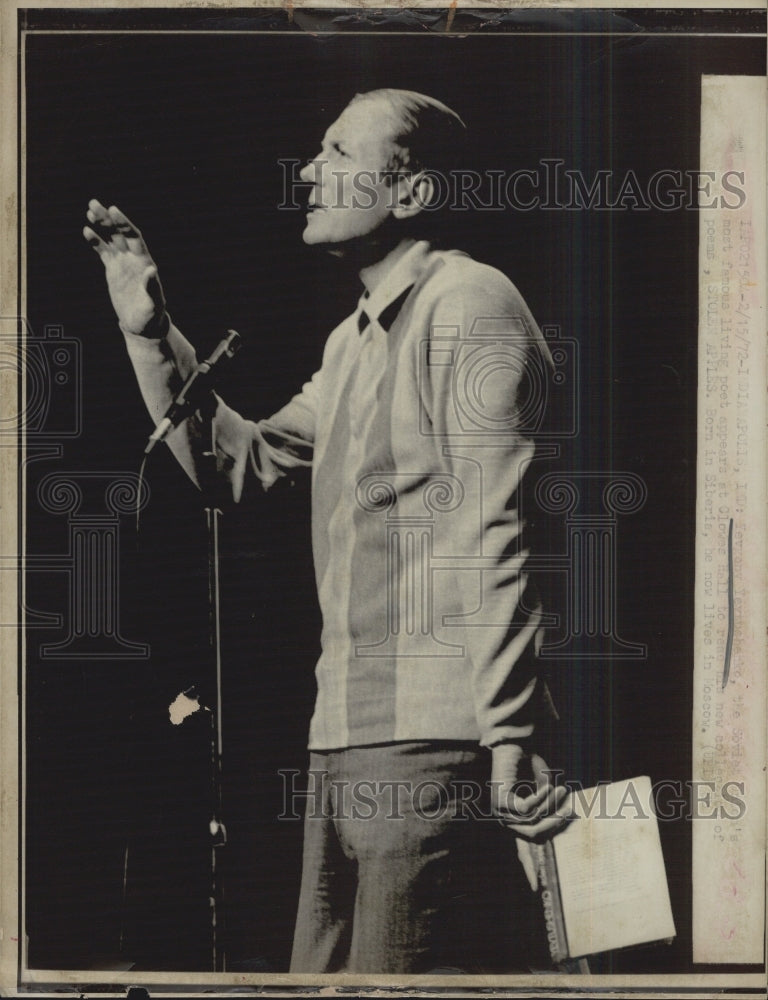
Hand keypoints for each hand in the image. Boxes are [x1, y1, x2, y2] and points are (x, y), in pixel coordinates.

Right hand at [83, 200, 166, 336]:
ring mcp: (123, 263)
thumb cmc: (150, 316)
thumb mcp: (153, 304)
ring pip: (111, 239)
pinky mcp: (113, 269)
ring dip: (102, 225)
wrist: (141, 325)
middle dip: (109, 218)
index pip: (134, 237)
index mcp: (144, 262)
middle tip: (94, 203)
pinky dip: (96, 241)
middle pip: (120, 233)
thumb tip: (151, 269)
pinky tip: (86, 231)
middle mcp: (134, 259)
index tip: (113, 210)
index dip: (124, 224)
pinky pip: (103, 252)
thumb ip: (152, 287)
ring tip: (90, 210)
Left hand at [490, 746, 572, 840]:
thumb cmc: (528, 764)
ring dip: (550, 803)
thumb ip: (548, 807)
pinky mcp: (500, 801)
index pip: (534, 834)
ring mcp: (499, 811)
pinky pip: (526, 808)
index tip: (569, 814)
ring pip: (532, 818)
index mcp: (511, 819)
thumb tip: (562, 823)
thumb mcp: (542, 790)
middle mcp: (503, 818)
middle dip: (554, 821)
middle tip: (570, 810)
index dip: (553, 826)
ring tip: (562, 790)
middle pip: (533, 832)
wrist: (512, 744)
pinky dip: (540, 797)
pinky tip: (549, 786)